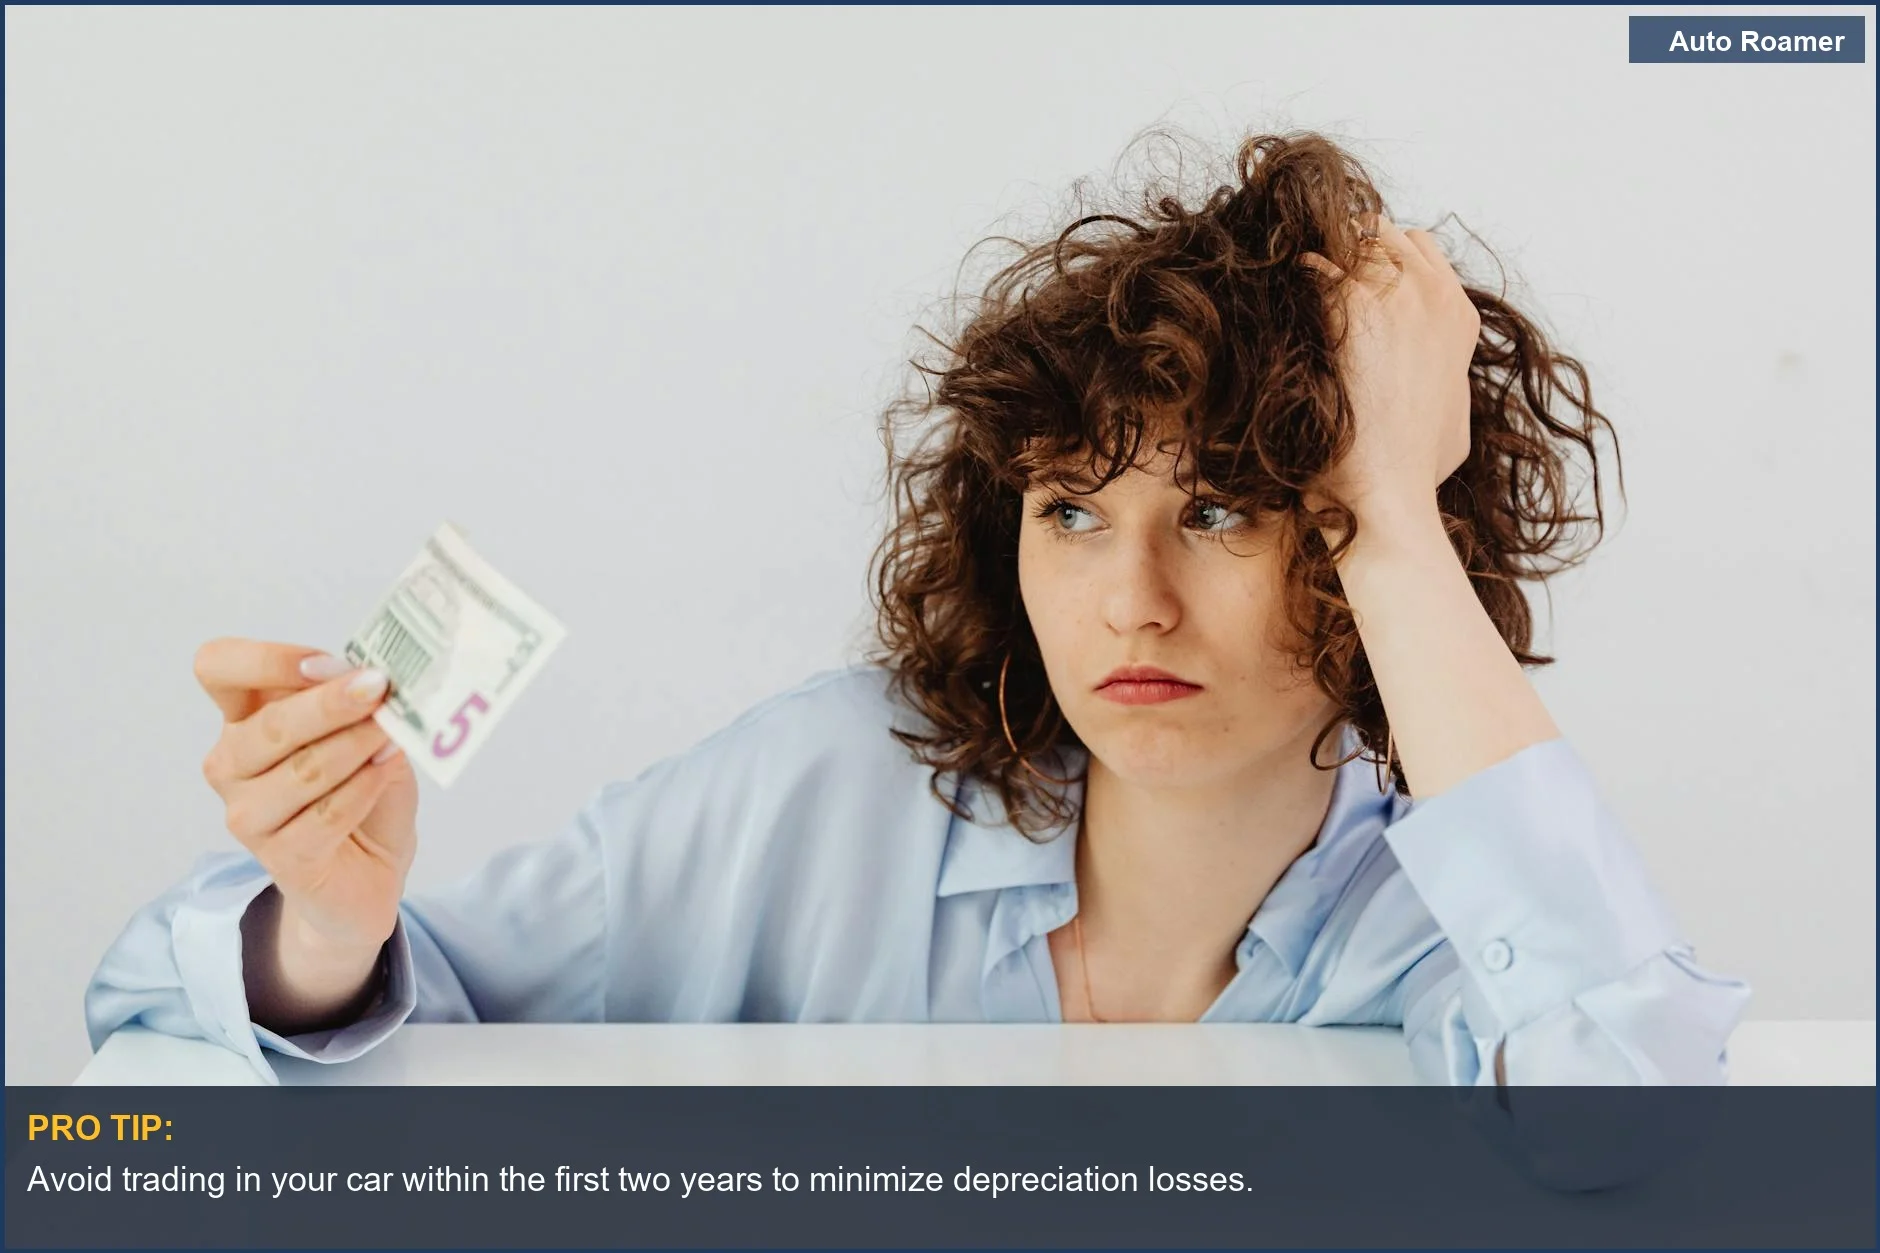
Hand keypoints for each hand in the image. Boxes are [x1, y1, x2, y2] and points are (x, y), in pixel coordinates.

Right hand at [194, 638, 418, 957]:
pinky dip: (363, 788)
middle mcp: (233, 764)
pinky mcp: (281, 859)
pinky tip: (385, 771)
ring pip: (302, 771)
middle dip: (329, 704)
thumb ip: (358, 703)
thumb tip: (362, 675)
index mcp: (244, 717)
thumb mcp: (367, 731)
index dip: (265, 660)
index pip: (218, 668)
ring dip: (355, 746)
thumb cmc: (363, 787)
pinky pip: (325, 816)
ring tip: (393, 735)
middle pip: (268, 725)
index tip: (325, 664)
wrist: (371, 869)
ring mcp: (249, 815)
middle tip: (379, 689)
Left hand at [1298, 213, 1479, 530]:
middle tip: (1313, 274)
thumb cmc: (1416, 471)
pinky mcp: (1350, 304)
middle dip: (1346, 247)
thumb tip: (1432, 385)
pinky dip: (1293, 277)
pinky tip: (1278, 301)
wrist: (1389, 488)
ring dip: (1320, 256)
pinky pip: (1313, 264)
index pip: (1421, 247)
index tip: (1351, 277)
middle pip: (1384, 234)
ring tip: (1292, 283)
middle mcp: (1433, 293)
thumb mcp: (1454, 423)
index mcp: (1460, 318)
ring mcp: (1394, 293)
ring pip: (1349, 239)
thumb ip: (1445, 384)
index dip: (1382, 258)